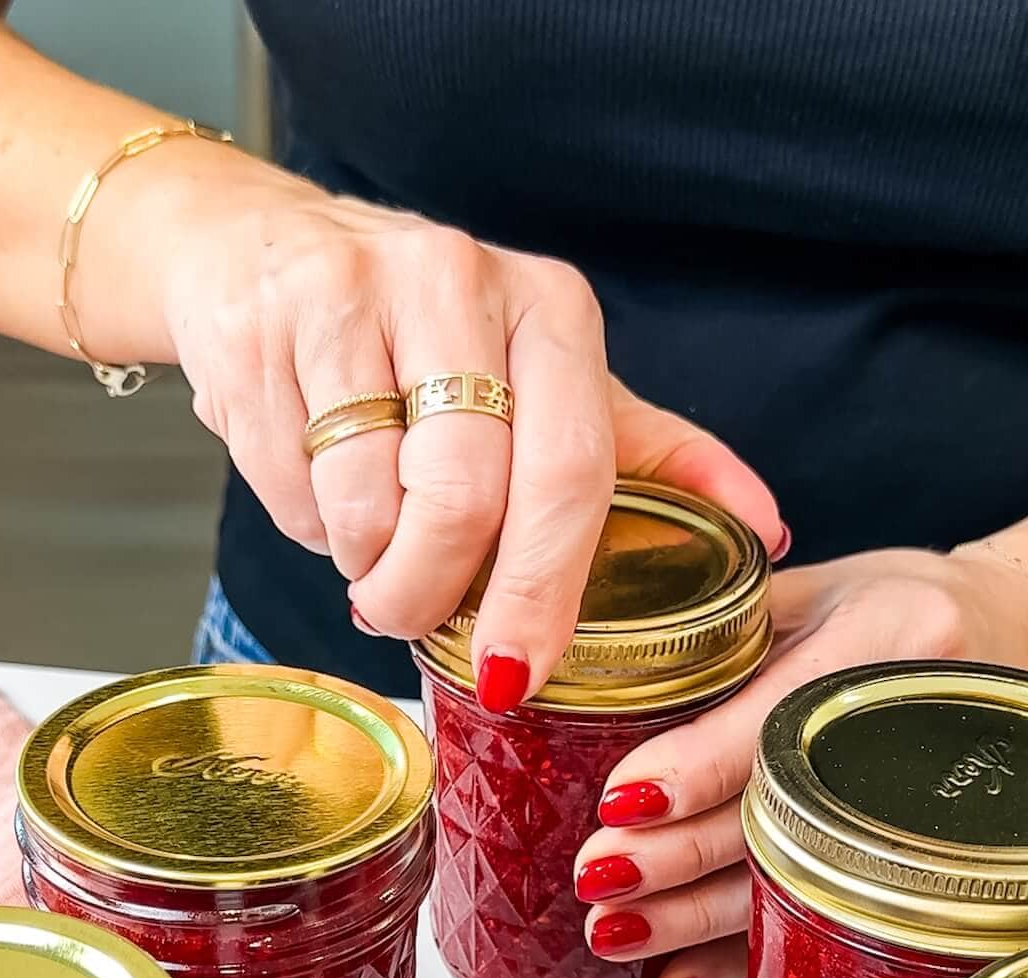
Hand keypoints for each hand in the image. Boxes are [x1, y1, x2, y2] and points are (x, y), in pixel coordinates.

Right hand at [156, 151, 783, 701]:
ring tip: (366, 543)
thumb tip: (764, 531)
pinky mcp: (267, 325)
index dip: (543, 590)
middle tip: (412, 622)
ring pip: (367, 499)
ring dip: (364, 560)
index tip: (514, 672)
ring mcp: (354, 295)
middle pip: (464, 498)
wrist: (262, 255)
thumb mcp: (548, 384)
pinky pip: (289, 480)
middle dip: (432, 595)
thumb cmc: (425, 339)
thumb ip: (647, 455)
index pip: (570, 473)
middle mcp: (461, 283)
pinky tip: (314, 486)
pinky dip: (303, 519)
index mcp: (551, 310)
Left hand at [573, 543, 1027, 977]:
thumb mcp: (810, 586)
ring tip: (613, 931)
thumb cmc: (891, 604)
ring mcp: (930, 809)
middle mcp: (918, 726)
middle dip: (680, 856)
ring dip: (694, 920)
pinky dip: (740, 959)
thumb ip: (721, 630)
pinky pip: (818, 922)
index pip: (780, 718)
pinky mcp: (915, 864)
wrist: (1006, 632)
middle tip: (597, 876)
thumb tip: (597, 678)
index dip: (696, 768)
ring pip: (795, 883)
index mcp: (893, 637)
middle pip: (785, 817)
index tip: (621, 801)